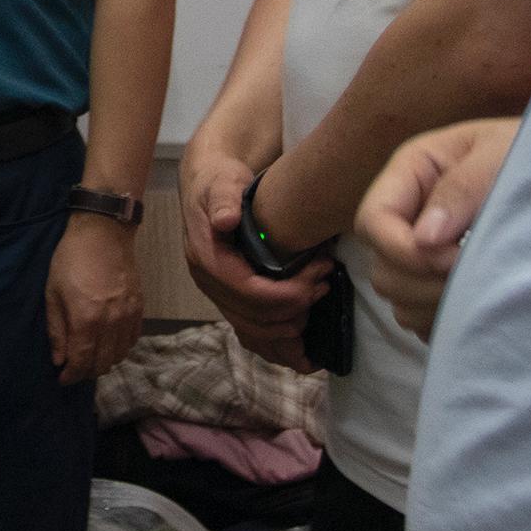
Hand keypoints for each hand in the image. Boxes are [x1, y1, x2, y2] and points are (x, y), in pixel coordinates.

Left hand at [45, 214, 144, 384]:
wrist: (104, 231)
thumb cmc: (72, 258)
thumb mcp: (53, 292)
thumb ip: (56, 329)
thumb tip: (59, 359)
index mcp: (86, 319)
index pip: (82, 362)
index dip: (71, 375)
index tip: (62, 378)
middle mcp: (111, 322)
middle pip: (102, 363)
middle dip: (86, 372)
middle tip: (74, 369)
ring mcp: (128, 316)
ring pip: (119, 355)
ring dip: (104, 363)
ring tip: (90, 358)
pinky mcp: (140, 308)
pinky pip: (132, 340)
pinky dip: (120, 349)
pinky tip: (108, 345)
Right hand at [178, 147, 327, 372]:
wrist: (208, 184)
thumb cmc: (220, 181)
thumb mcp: (222, 181)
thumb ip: (224, 199)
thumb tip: (224, 221)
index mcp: (207, 259)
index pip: (248, 293)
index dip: (285, 295)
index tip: (317, 280)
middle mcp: (208, 283)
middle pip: (254, 317)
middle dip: (294, 308)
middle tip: (324, 285)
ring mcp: (217, 294)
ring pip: (253, 331)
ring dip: (289, 328)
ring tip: (318, 299)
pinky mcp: (229, 298)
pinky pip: (250, 333)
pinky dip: (276, 344)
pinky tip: (301, 348)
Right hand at [356, 117, 518, 340]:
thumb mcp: (501, 155)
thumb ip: (463, 188)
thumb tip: (425, 239)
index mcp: (412, 171)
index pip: (373, 220)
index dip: (403, 250)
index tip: (453, 260)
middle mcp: (408, 212)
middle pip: (380, 265)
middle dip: (422, 281)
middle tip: (474, 279)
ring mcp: (421, 249)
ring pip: (396, 296)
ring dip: (432, 304)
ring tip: (480, 290)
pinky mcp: (438, 280)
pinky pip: (419, 317)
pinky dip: (443, 319)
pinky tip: (478, 304)